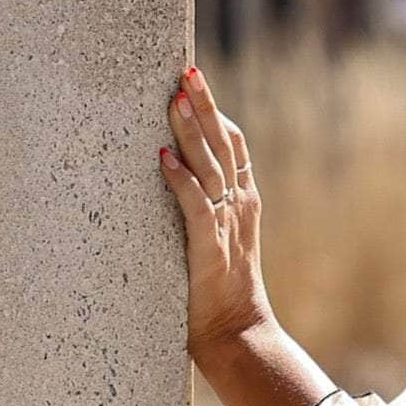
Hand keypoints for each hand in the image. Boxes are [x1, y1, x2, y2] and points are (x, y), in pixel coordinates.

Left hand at [161, 64, 268, 358]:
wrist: (238, 334)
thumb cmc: (218, 293)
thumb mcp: (216, 240)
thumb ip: (204, 210)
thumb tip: (173, 178)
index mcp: (242, 203)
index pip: (234, 146)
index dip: (217, 111)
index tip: (196, 80)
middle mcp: (239, 208)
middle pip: (224, 145)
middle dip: (205, 106)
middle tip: (187, 71)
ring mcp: (227, 227)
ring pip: (210, 168)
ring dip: (192, 132)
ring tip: (175, 99)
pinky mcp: (210, 250)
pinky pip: (195, 208)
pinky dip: (181, 182)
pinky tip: (163, 159)